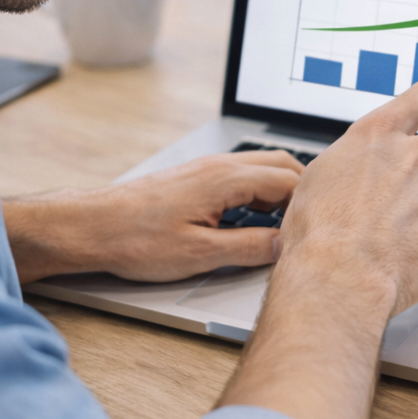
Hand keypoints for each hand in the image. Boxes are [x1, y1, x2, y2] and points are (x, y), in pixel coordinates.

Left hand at [2, 151, 302, 284]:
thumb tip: (285, 245)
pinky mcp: (196, 178)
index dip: (311, 201)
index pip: (288, 178)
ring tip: (291, 223)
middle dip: (303, 190)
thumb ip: (248, 248)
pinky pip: (242, 175)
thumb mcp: (199, 254)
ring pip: (261, 168)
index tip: (324, 223)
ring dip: (281, 190)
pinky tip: (257, 219)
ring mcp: (207, 168)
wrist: (93, 226)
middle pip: (280, 164)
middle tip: (316, 221)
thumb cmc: (136, 239)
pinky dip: (260, 191)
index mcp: (226, 179)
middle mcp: (219, 165)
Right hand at [277, 66, 417, 314]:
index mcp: (376, 135)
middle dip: (413, 193)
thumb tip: (369, 176)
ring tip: (393, 245)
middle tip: (384, 225)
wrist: (338, 274)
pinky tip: (415, 255)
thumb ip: (357, 163)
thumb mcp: (321, 178)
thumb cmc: (319, 234)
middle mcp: (414, 150)